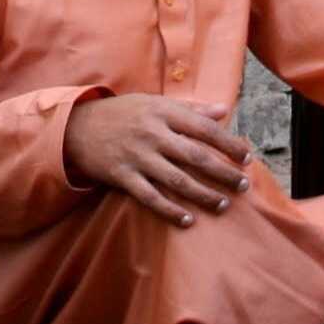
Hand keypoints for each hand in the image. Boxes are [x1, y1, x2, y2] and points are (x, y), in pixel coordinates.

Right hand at [62, 95, 252, 226]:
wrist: (76, 127)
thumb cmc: (123, 114)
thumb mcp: (154, 103)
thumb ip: (190, 108)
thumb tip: (224, 111)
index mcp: (163, 113)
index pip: (205, 129)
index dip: (229, 144)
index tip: (246, 157)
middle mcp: (152, 134)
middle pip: (196, 157)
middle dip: (223, 173)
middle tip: (243, 186)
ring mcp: (137, 156)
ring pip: (178, 180)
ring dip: (203, 195)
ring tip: (223, 205)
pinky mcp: (123, 176)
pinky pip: (151, 197)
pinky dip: (171, 211)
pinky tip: (188, 220)